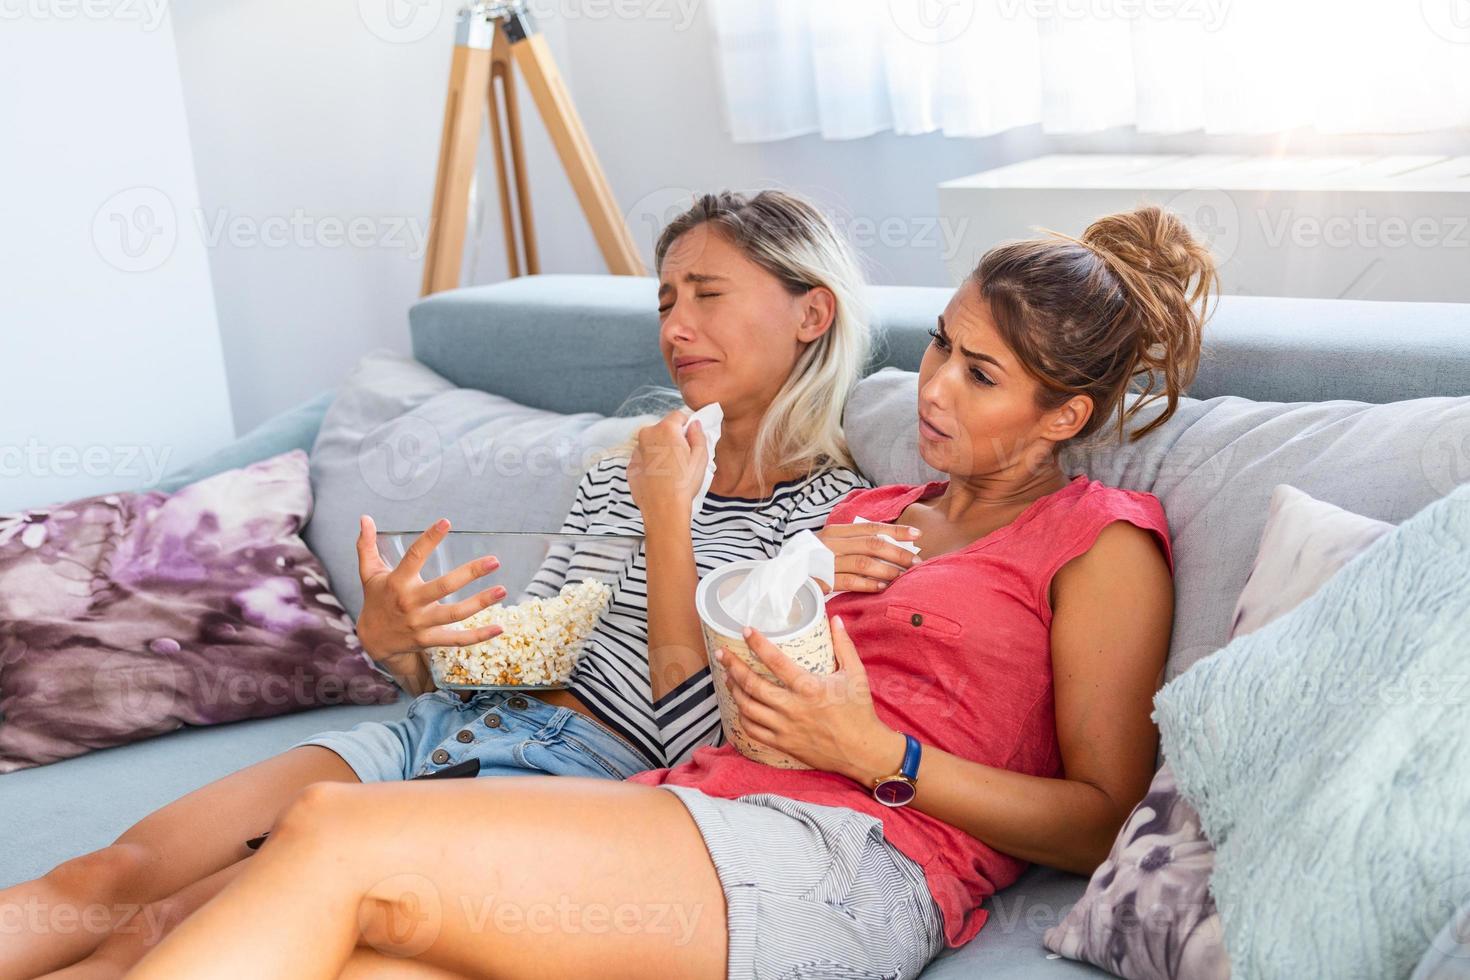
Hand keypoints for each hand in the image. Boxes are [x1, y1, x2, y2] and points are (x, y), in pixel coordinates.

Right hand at [355, 516, 507, 665]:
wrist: (372, 641)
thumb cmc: (376, 600)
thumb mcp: (368, 574)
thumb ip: (366, 546)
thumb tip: (365, 518)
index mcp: (397, 582)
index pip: (414, 556)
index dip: (430, 539)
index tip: (447, 522)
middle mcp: (410, 602)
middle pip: (444, 586)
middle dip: (470, 573)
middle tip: (494, 561)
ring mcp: (421, 623)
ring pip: (455, 614)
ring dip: (481, 603)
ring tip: (502, 590)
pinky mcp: (429, 640)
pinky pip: (457, 640)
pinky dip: (478, 636)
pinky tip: (499, 628)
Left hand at [627, 409, 709, 526]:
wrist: (664, 510)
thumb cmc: (684, 484)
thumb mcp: (701, 458)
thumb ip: (699, 436)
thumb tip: (695, 425)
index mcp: (666, 429)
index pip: (678, 416)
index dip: (687, 427)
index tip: (691, 440)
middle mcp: (647, 435)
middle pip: (663, 429)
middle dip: (673, 439)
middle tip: (683, 458)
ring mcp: (636, 451)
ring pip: (652, 444)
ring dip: (661, 451)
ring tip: (672, 471)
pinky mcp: (631, 466)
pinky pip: (643, 459)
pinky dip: (651, 464)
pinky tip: (661, 478)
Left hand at [718, 616, 904, 784]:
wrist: (862, 752)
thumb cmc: (860, 711)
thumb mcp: (856, 674)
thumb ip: (844, 645)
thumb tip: (836, 619)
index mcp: (810, 688)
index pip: (776, 661)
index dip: (758, 644)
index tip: (745, 631)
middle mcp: (793, 708)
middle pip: (753, 685)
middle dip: (733, 667)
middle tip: (722, 654)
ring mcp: (785, 728)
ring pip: (748, 708)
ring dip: (734, 690)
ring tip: (728, 676)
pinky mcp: (783, 744)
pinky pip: (753, 730)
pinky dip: (742, 717)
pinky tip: (740, 706)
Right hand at [815, 522, 921, 593]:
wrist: (782, 577)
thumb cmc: (813, 562)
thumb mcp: (832, 545)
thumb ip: (855, 543)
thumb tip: (889, 545)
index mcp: (836, 531)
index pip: (871, 527)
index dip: (896, 530)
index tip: (917, 534)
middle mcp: (831, 543)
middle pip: (872, 544)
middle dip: (898, 552)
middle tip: (916, 561)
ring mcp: (825, 561)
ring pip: (863, 562)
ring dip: (887, 569)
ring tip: (903, 576)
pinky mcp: (822, 580)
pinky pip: (850, 581)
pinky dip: (868, 584)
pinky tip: (882, 587)